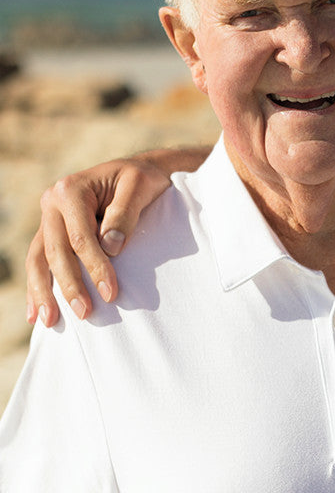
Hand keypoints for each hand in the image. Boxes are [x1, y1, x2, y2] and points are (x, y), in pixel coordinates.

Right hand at [26, 155, 174, 325]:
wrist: (137, 171)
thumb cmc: (142, 179)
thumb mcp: (140, 186)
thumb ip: (124, 213)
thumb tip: (111, 247)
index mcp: (70, 190)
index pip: (81, 237)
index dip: (95, 267)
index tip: (111, 293)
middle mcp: (52, 203)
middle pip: (55, 252)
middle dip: (69, 286)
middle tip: (85, 314)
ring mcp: (49, 218)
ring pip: (38, 259)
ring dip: (42, 292)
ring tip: (50, 321)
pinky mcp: (52, 231)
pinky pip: (39, 260)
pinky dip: (37, 286)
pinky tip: (34, 313)